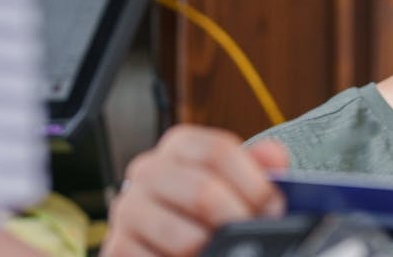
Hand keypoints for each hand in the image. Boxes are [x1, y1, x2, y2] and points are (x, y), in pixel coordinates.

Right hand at [102, 124, 287, 256]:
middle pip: (203, 192)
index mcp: (179, 145)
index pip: (218, 151)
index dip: (254, 184)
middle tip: (259, 238)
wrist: (171, 242)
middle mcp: (148, 171)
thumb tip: (273, 155)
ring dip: (218, 253)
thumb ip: (259, 168)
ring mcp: (128, 209)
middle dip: (240, 222)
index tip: (274, 208)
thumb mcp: (236, 183)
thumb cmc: (210, 211)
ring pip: (185, 238)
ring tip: (233, 254)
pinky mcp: (118, 247)